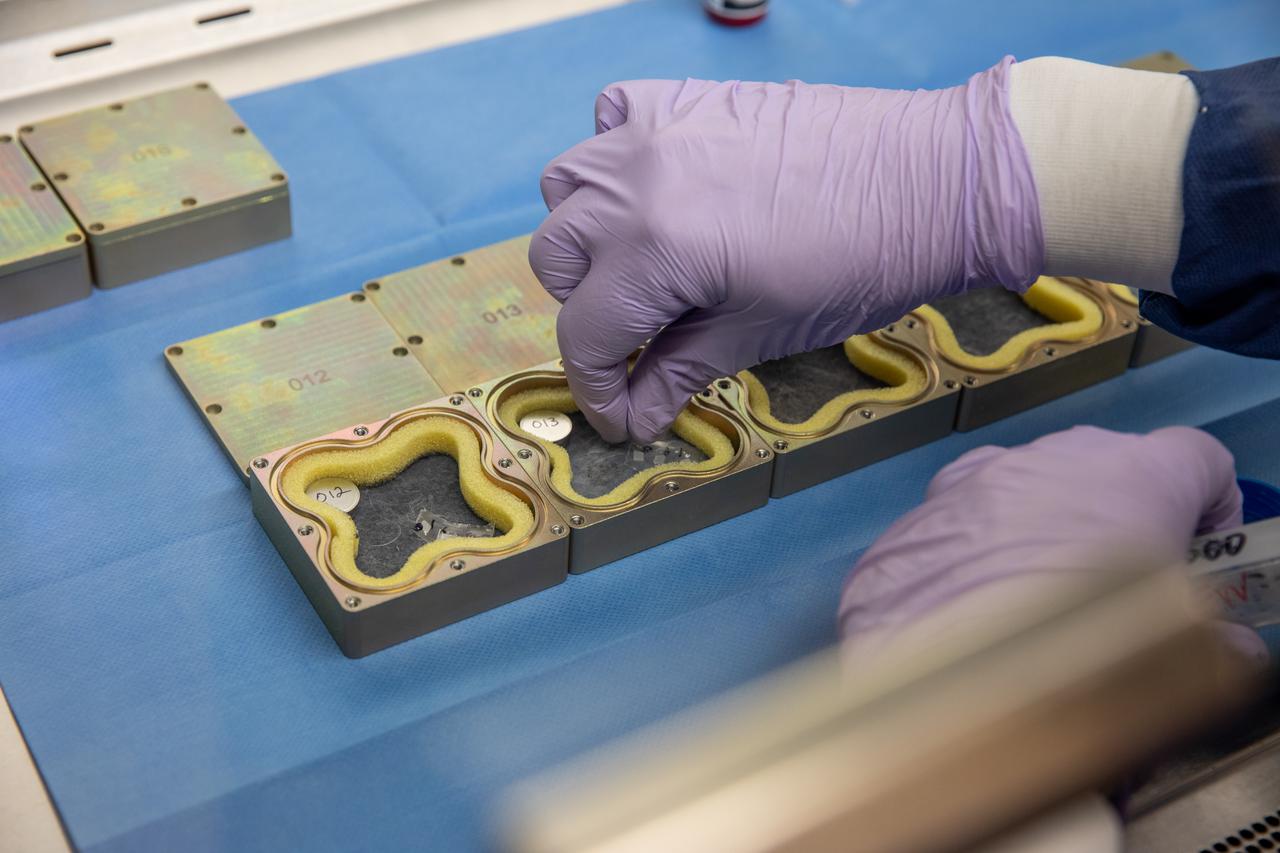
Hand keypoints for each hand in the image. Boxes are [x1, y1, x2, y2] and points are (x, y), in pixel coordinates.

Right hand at [529, 58, 1043, 442]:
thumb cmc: (858, 262)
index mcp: (656, 248)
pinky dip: (611, 158)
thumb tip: (636, 417)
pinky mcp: (681, 97)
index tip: (618, 414)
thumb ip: (680, 370)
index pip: (585, 332)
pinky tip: (652, 189)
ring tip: (638, 264)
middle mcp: (635, 180)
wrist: (930, 179)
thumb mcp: (759, 332)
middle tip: (639, 341)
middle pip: (556, 260)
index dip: (596, 388)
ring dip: (585, 237)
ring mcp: (654, 129)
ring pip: (566, 188)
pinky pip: (608, 119)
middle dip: (588, 313)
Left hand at [837, 426, 1264, 667]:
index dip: (1208, 502)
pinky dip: (976, 552)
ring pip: (1029, 491)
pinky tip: (972, 610)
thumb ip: (1212, 640)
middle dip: (1120, 520)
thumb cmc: (1080, 645)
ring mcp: (981, 479)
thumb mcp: (1179, 654)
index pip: (1199, 458)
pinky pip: (964, 521)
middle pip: (1106, 471)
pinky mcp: (922, 512)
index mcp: (1139, 474)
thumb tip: (1232, 647)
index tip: (1203, 549)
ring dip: (1043, 531)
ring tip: (1039, 604)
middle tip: (1121, 589)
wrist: (941, 668)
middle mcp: (1056, 459)